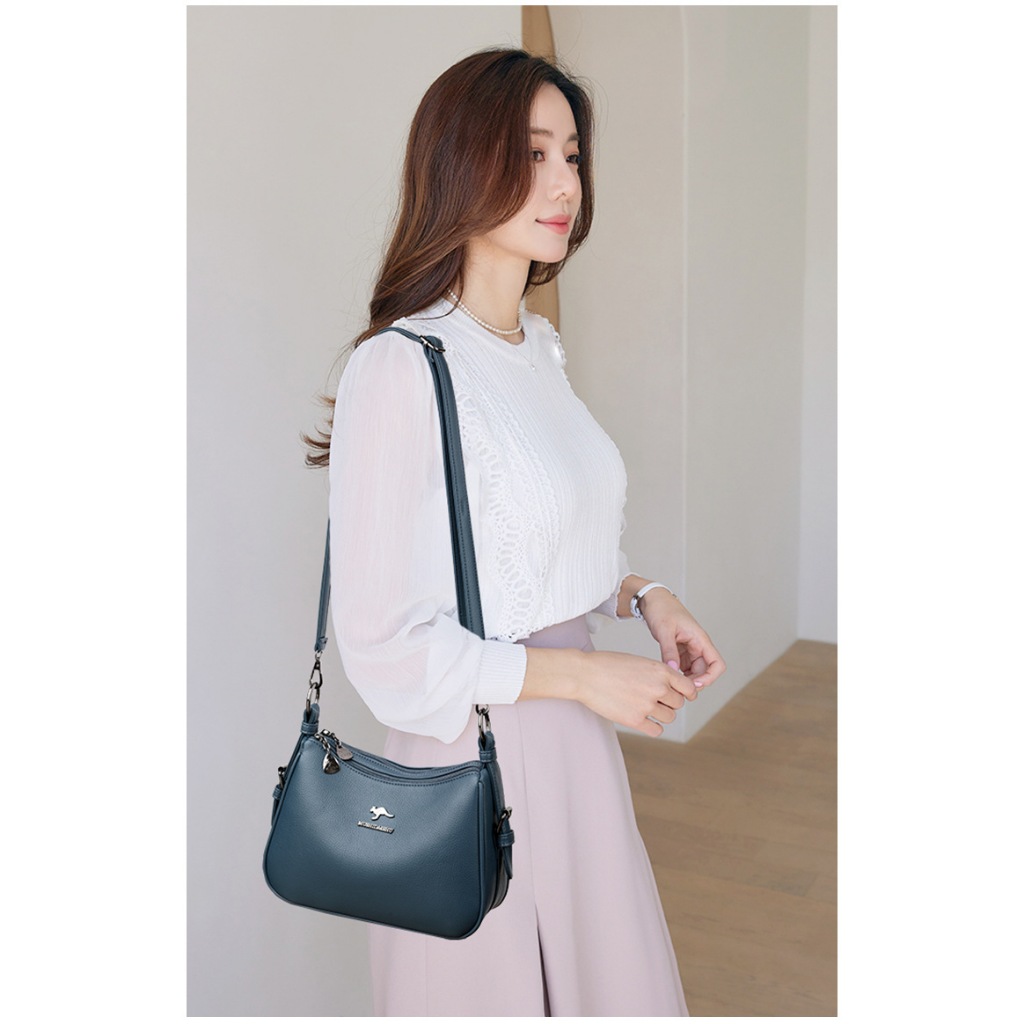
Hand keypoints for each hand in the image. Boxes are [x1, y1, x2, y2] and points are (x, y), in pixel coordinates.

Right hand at [575, 650, 697, 737]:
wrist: (585, 674)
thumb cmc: (608, 665)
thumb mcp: (639, 661)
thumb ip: (657, 674)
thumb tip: (671, 688)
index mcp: (661, 671)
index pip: (688, 687)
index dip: (686, 693)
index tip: (683, 696)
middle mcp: (658, 688)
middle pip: (678, 703)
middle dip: (669, 702)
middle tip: (655, 699)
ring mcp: (647, 705)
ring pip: (669, 717)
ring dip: (661, 714)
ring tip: (646, 707)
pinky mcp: (635, 720)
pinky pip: (656, 730)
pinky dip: (653, 726)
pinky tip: (644, 719)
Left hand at [636, 588, 725, 690]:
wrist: (652, 599)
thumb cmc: (661, 608)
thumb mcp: (664, 630)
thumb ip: (669, 651)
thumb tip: (673, 670)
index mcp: (700, 639)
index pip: (717, 664)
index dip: (710, 677)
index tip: (694, 684)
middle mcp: (698, 645)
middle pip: (705, 671)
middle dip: (694, 682)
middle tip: (677, 688)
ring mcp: (689, 649)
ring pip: (694, 671)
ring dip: (686, 679)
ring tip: (671, 683)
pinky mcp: (680, 650)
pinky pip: (683, 667)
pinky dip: (678, 673)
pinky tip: (667, 675)